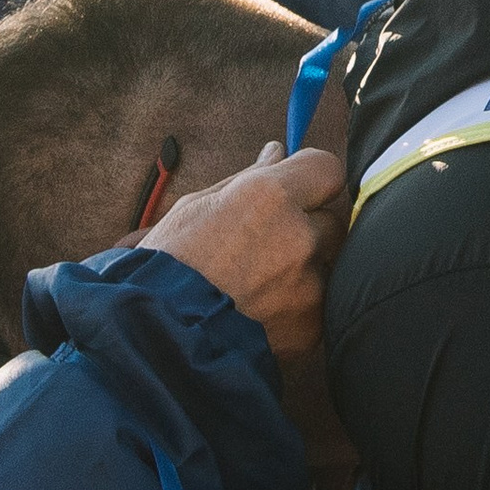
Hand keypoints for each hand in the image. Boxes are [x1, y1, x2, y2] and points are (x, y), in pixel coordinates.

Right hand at [145, 141, 346, 370]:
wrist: (156, 336)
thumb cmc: (167, 264)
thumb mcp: (197, 207)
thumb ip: (248, 179)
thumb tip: (276, 153)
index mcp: (269, 197)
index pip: (327, 169)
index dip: (313, 178)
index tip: (300, 188)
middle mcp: (298, 237)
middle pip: (332, 220)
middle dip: (309, 227)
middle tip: (270, 244)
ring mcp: (308, 286)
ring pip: (328, 266)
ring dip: (305, 270)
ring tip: (262, 284)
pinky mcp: (310, 328)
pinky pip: (319, 307)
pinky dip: (298, 308)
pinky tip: (263, 312)